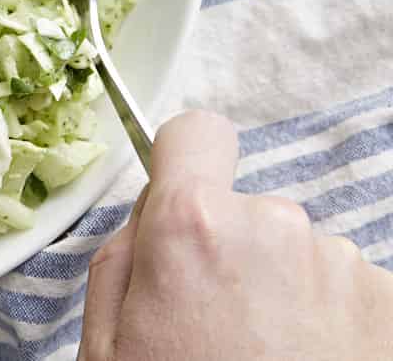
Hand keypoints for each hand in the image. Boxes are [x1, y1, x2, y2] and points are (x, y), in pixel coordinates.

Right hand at [79, 109, 392, 359]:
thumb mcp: (107, 344)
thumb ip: (119, 257)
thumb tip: (149, 216)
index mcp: (193, 226)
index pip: (196, 133)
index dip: (184, 164)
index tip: (181, 202)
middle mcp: (274, 226)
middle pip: (245, 208)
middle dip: (230, 250)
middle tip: (216, 326)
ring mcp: (341, 264)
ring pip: (295, 250)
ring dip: (282, 289)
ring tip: (266, 357)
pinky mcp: (388, 300)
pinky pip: (343, 286)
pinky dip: (327, 319)